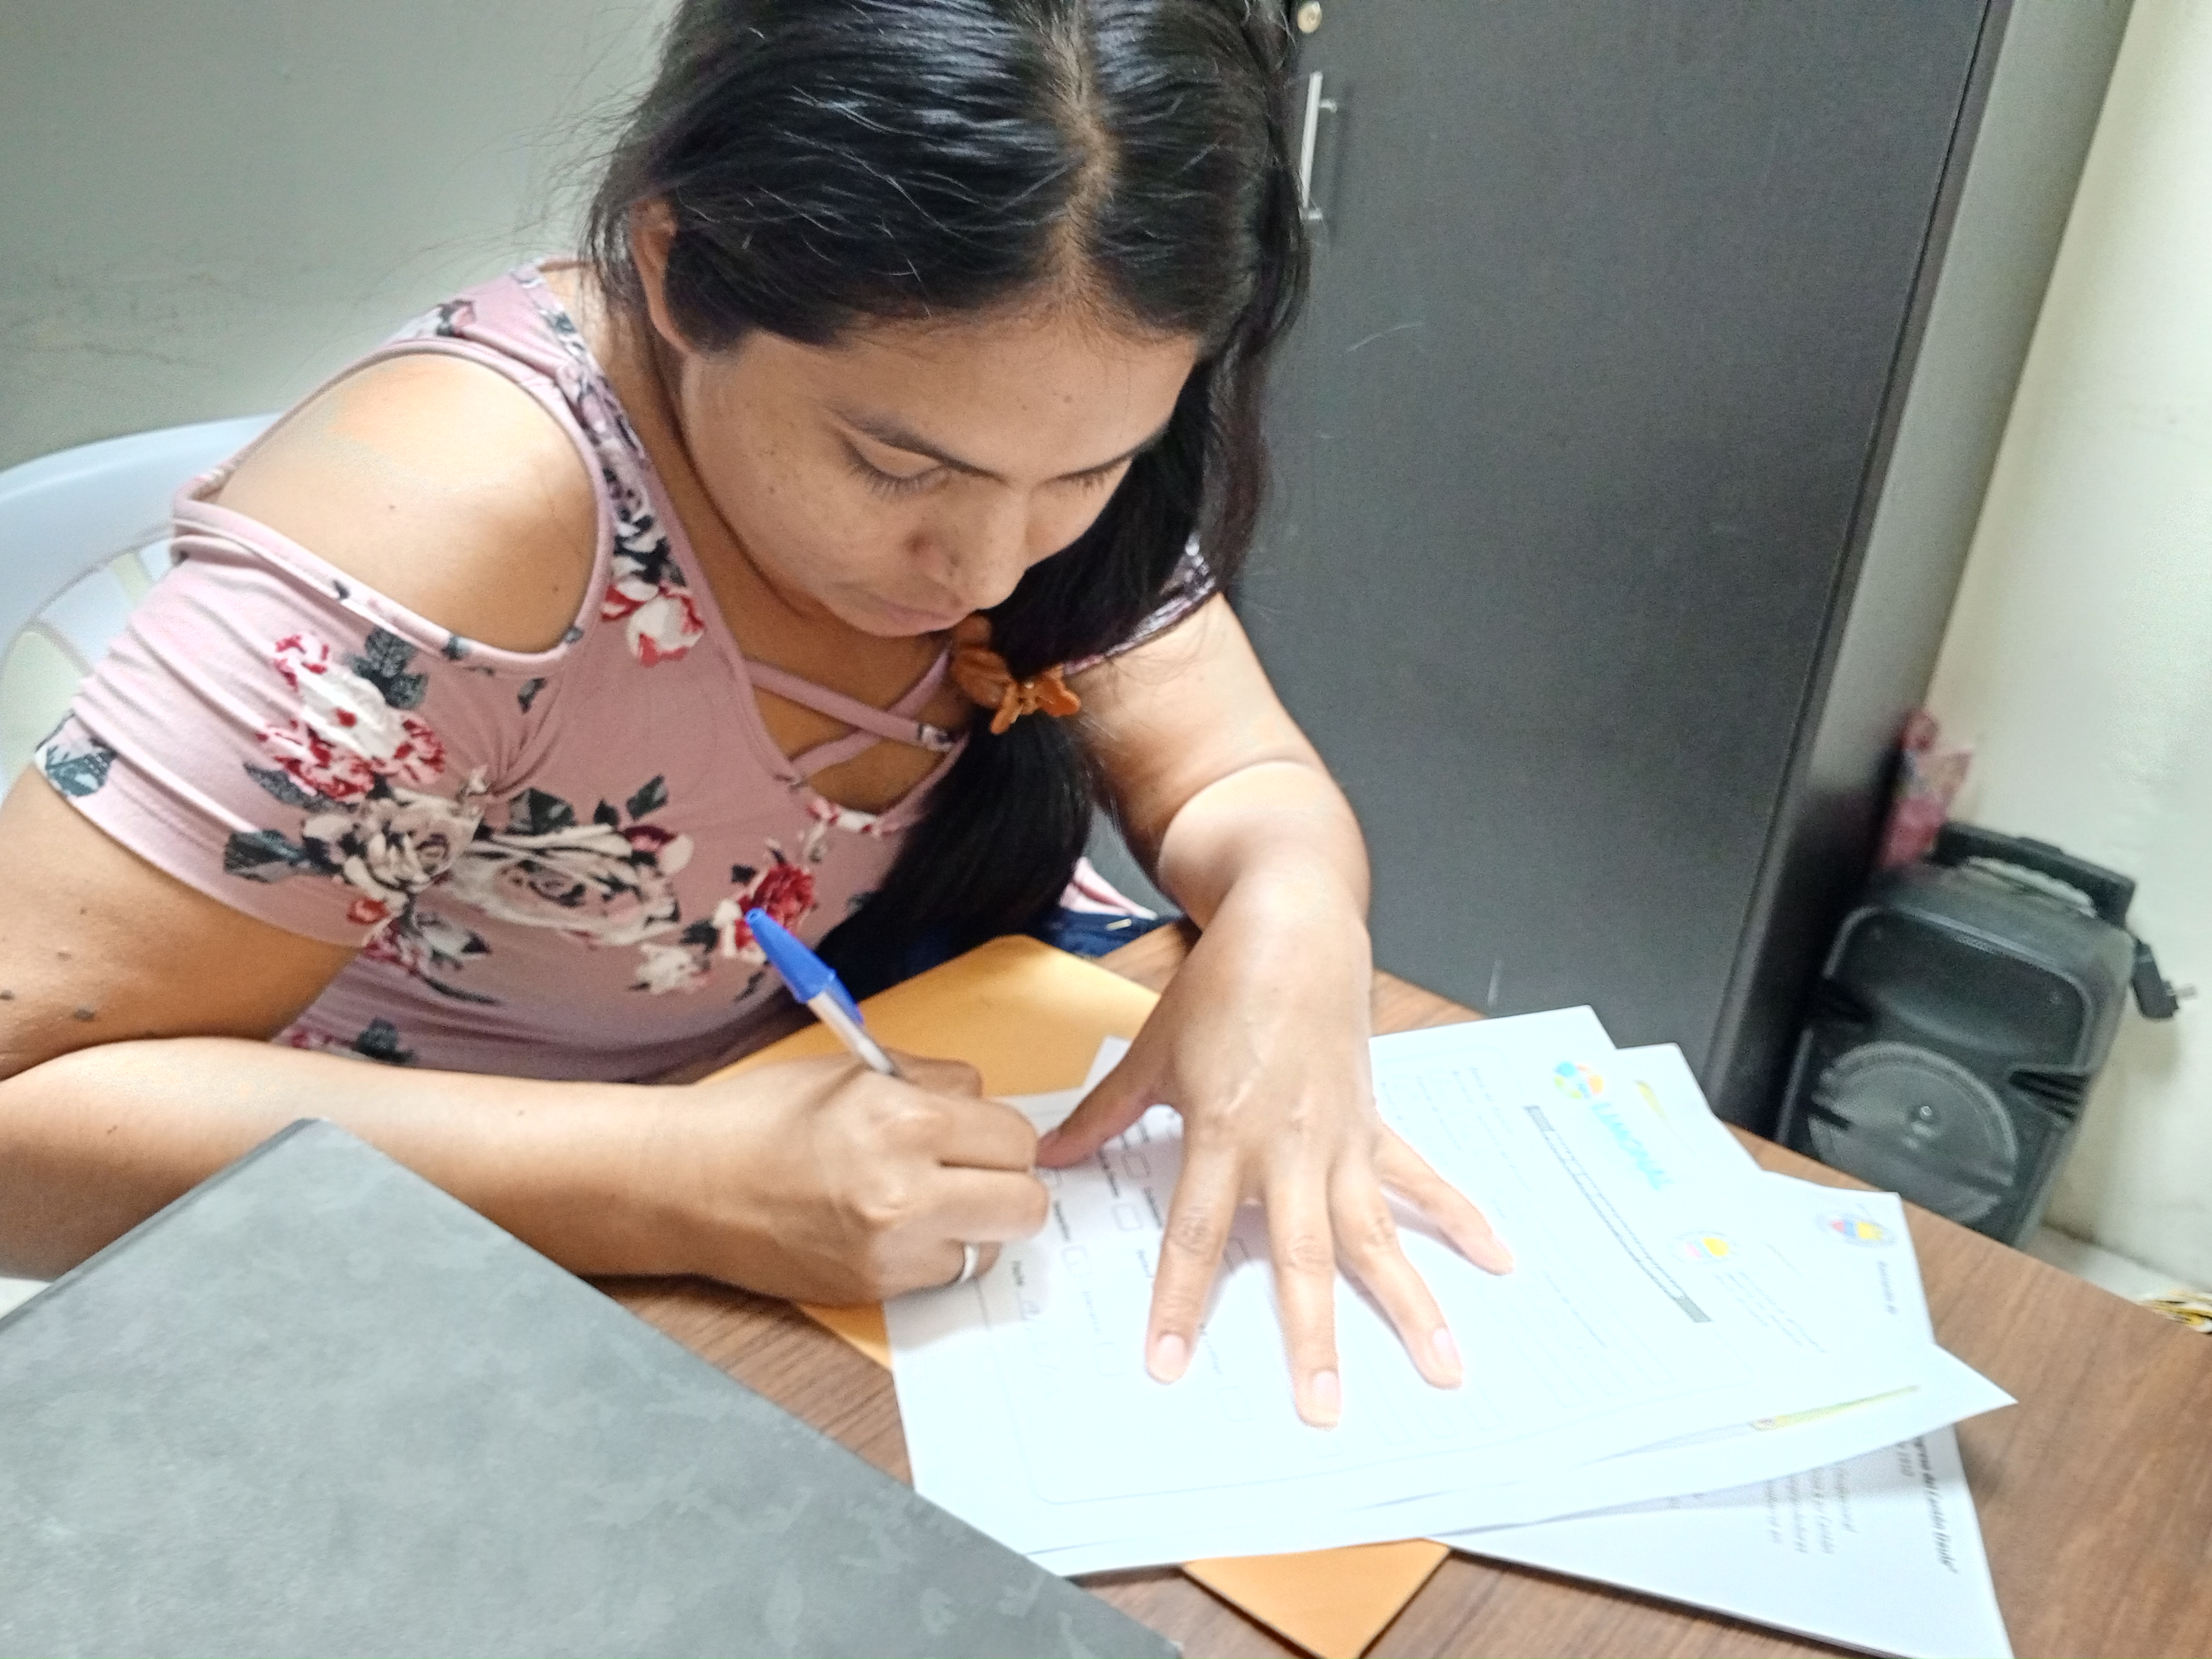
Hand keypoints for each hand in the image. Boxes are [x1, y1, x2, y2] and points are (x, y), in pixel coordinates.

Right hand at [644, 1051, 1047, 1303]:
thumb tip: (985, 1105)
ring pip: (993, 1245)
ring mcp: (891, 1250)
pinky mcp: (873, 1289)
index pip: (1016, 1136)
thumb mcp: (857, 1070)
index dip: (1000, 1132)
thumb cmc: (764, 1115)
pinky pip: (946, 1273)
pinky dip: (937, 1251)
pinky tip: (899, 1227)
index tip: (977, 1132)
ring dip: (976, 1223)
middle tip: (971, 1169)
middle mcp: (905, 1191)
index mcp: (904, 1120)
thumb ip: (935, 1084)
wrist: (687, 1182)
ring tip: (931, 1200)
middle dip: (1006, 1181)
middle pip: (1024, 1201)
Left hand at [1035, 886, 1511, 1426]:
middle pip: (1301, 1254)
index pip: (1198, 1234)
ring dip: (1410, 1300)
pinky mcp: (1374, 1123)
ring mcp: (1341, 1139)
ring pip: (1374, 1233)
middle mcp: (1289, 1146)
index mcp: (1225, 1131)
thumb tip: (1053, 1159)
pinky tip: (1497, 1257)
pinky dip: (1460, 1216)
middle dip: (1313, 1335)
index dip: (1182, 1302)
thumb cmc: (1220, 986)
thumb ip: (1106, 1115)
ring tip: (1443, 1364)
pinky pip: (1420, 1178)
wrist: (1292, 924)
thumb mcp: (1152, 1051)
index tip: (1171, 1365)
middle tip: (1326, 1406)